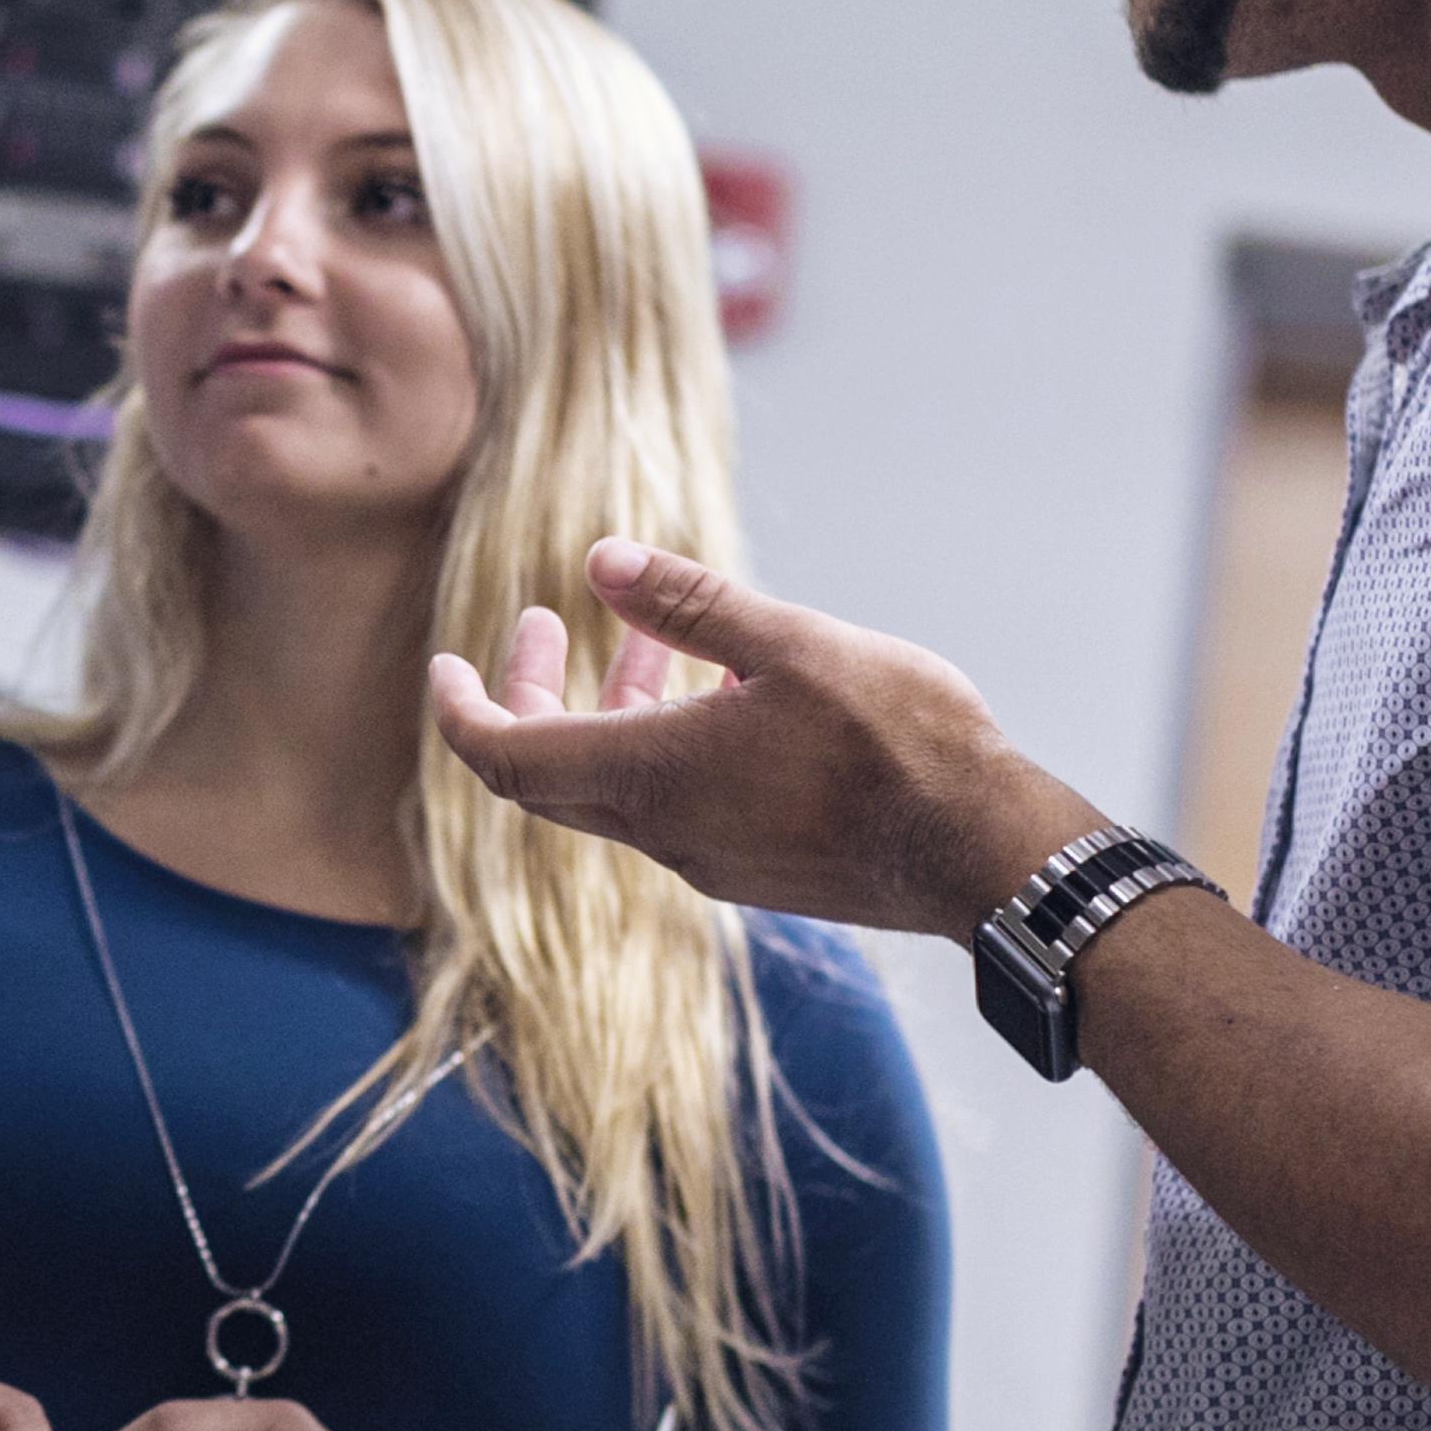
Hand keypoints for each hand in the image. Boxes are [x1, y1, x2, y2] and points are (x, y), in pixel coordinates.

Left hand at [426, 536, 1090, 937]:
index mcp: (651, 778)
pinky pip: (674, 806)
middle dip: (532, 694)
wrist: (985, 853)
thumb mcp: (791, 642)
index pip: (503, 757)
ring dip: (614, 710)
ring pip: (616, 786)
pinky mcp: (753, 870)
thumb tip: (598, 560)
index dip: (460, 709)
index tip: (444, 663)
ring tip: (659, 638)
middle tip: (549, 623)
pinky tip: (730, 692)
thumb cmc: (899, 742)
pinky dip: (665, 744)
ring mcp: (707, 860)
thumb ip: (690, 603)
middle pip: (547, 773)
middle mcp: (662, 833)